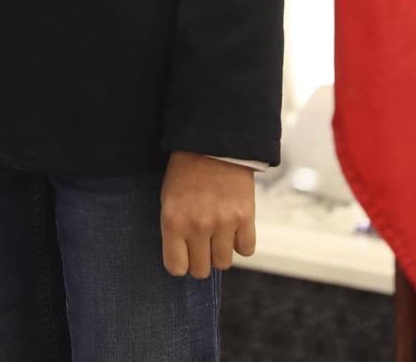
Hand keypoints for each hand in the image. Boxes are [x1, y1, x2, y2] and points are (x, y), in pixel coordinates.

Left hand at [160, 152, 255, 277]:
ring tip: (217, 235)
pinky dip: (241, 244)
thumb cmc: (185, 174)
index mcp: (173, 222)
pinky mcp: (245, 216)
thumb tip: (185, 261)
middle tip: (201, 245)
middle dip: (201, 261)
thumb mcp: (168, 200)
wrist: (212, 145)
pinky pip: (246, 250)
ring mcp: (223, 222)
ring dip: (221, 252)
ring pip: (224, 263)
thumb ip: (175, 231)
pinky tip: (235, 230)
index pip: (176, 268)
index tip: (184, 255)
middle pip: (201, 270)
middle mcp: (198, 226)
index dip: (181, 263)